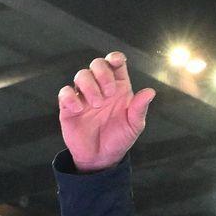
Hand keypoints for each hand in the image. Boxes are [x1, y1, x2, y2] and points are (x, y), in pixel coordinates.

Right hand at [58, 51, 155, 170]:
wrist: (102, 158)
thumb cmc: (119, 138)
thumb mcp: (134, 125)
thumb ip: (140, 108)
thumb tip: (150, 92)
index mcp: (119, 87)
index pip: (115, 63)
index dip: (115, 58)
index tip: (115, 62)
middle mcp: (100, 87)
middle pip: (97, 64)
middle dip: (102, 73)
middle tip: (109, 93)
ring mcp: (84, 96)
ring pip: (81, 75)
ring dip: (89, 86)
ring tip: (97, 104)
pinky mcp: (69, 107)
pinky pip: (65, 93)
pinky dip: (71, 98)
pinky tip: (79, 109)